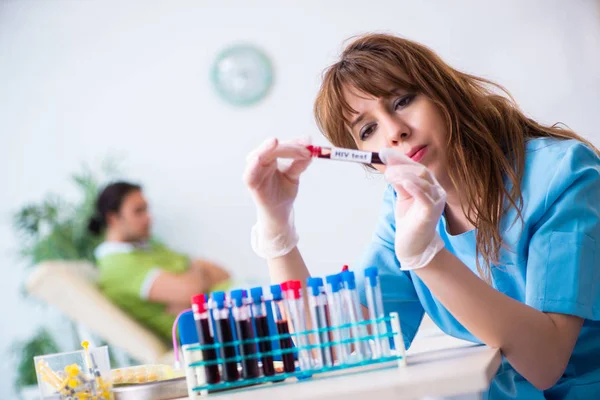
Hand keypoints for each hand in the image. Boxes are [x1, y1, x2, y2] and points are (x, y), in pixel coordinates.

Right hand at [243, 137, 311, 257]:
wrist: (280, 213)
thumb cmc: (283, 192)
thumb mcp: (294, 174)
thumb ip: (299, 162)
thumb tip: (310, 146)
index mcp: (270, 157)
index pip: (281, 145)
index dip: (294, 143)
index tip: (308, 143)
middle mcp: (260, 162)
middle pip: (272, 148)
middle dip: (289, 146)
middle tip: (305, 148)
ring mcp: (254, 172)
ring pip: (261, 155)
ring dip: (273, 150)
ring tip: (286, 147)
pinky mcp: (251, 183)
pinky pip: (250, 173)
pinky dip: (253, 164)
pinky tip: (259, 158)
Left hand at [380, 148, 446, 269]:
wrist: (413, 244)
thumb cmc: (409, 220)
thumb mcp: (402, 196)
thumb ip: (399, 181)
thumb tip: (389, 165)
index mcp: (430, 185)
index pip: (417, 167)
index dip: (401, 159)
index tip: (384, 153)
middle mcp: (436, 191)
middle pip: (421, 171)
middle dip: (401, 167)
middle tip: (385, 168)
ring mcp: (436, 202)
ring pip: (423, 182)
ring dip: (404, 175)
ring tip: (389, 177)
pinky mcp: (431, 213)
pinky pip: (426, 198)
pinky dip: (416, 188)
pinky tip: (404, 183)